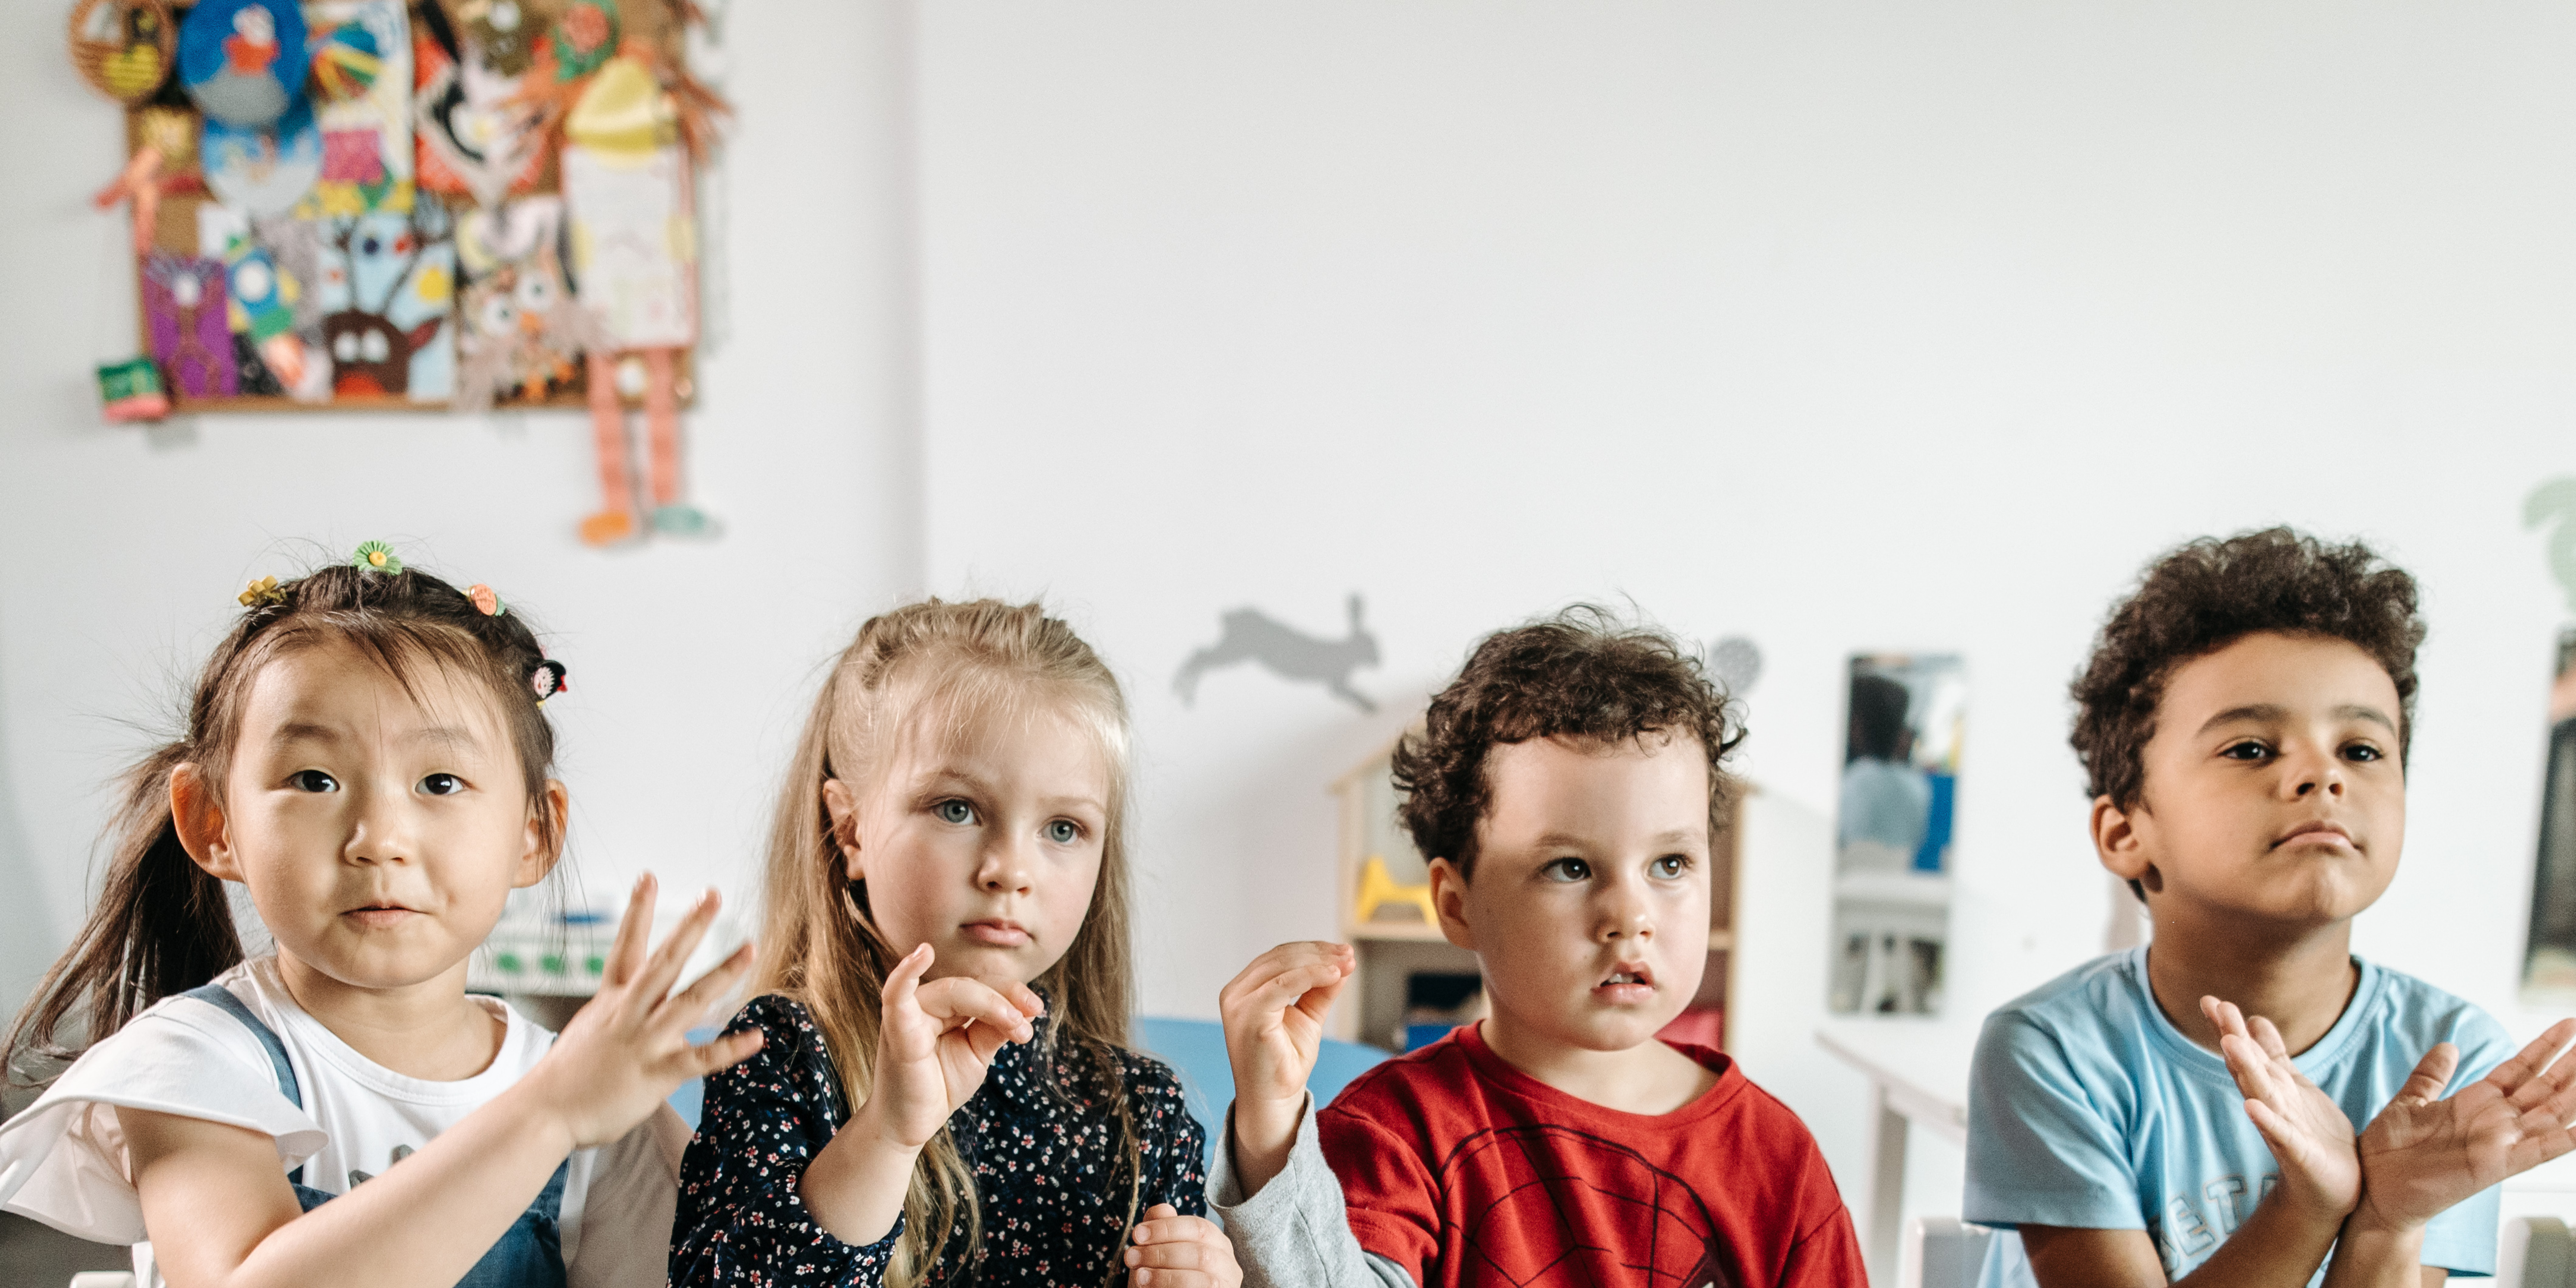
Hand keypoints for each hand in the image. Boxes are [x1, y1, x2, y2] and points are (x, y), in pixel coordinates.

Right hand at [524, 875, 763, 1149]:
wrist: (543, 1112)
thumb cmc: (566, 1077)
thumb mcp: (592, 1033)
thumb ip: (626, 1021)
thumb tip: (653, 1024)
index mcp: (611, 1001)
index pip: (625, 947)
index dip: (637, 911)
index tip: (648, 876)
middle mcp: (629, 1013)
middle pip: (663, 962)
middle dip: (690, 928)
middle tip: (713, 896)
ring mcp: (644, 1042)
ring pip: (689, 1001)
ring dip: (722, 974)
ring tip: (749, 948)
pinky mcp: (655, 1074)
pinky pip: (700, 1059)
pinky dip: (729, 1048)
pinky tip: (756, 1038)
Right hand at [855, 943, 1043, 1151]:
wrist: (910, 1126)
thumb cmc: (940, 1086)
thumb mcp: (977, 1054)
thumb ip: (995, 1029)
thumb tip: (1027, 1010)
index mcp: (946, 1006)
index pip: (982, 986)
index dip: (1012, 993)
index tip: (1037, 1009)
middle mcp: (926, 1003)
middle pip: (971, 985)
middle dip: (1006, 999)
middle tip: (1030, 1020)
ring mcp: (908, 1014)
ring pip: (953, 990)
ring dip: (990, 1003)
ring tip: (1016, 1025)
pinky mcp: (895, 1030)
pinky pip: (896, 995)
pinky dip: (906, 972)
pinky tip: (922, 954)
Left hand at [1124, 1204, 1240, 1286]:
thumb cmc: (1161, 1276)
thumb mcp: (1156, 1249)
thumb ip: (1160, 1228)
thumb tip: (1163, 1209)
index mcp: (1217, 1242)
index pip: (1198, 1227)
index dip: (1166, 1228)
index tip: (1137, 1234)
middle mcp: (1228, 1264)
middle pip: (1200, 1252)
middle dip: (1161, 1253)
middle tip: (1131, 1257)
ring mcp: (1226, 1286)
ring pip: (1203, 1280)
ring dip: (1165, 1276)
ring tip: (1139, 1276)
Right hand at [1219, 941, 1351, 1190]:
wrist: (1273, 1100)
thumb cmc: (1286, 1062)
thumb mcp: (1308, 1017)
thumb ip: (1321, 990)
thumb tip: (1343, 963)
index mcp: (1244, 990)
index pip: (1279, 957)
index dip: (1313, 950)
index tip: (1344, 952)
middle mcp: (1235, 993)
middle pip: (1281, 957)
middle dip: (1319, 952)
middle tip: (1349, 955)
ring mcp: (1239, 1004)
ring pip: (1283, 966)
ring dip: (1320, 960)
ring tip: (1346, 963)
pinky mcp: (1249, 1016)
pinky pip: (1283, 984)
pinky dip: (1311, 975)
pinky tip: (1333, 974)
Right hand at [2206, 995, 2360, 1224]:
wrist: (2332, 1188)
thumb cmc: (2315, 1136)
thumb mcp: (2295, 1086)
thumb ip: (2274, 1055)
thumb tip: (2254, 1020)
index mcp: (2273, 1086)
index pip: (2248, 1052)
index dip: (2230, 1026)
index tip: (2212, 1000)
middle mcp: (2272, 1104)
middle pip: (2248, 1066)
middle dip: (2232, 1037)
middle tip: (2215, 1007)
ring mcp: (2283, 1128)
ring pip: (2261, 1093)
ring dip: (2244, 1069)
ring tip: (2230, 1043)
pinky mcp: (2298, 1154)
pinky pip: (2281, 1135)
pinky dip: (2265, 1120)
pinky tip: (2251, 1107)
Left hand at [2347, 1019, 2575, 1233]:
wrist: (2374, 1187)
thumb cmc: (2389, 1149)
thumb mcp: (2410, 1101)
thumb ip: (2431, 1075)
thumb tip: (2448, 1046)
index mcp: (2476, 1101)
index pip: (2521, 1068)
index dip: (2544, 1047)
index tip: (2568, 1025)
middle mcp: (2495, 1120)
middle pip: (2545, 1088)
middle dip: (2570, 1065)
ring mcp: (2500, 1143)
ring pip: (2552, 1114)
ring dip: (2575, 1095)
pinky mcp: (2496, 1165)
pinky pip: (2540, 1151)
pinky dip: (2566, 1139)